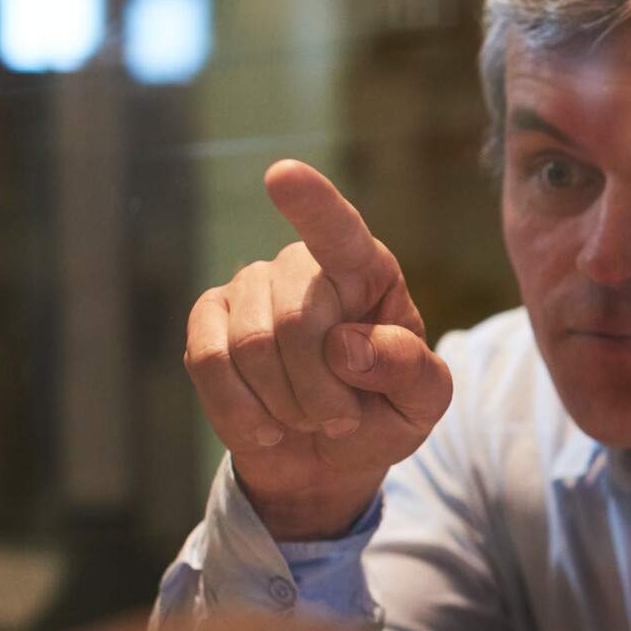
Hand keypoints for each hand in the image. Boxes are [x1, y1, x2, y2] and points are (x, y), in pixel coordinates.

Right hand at [184, 160, 450, 539]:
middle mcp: (302, 265)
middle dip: (320, 390)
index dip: (311, 203)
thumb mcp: (422, 402)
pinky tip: (266, 426)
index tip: (282, 175)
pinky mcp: (208, 321)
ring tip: (307, 417)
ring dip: (286, 405)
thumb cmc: (383, 414)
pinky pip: (209, 362)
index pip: (339, 230)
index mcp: (366, 269)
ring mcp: (249, 287)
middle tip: (340, 419)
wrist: (327, 455)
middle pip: (296, 320)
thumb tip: (350, 347)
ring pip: (250, 346)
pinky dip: (242, 410)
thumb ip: (409, 371)